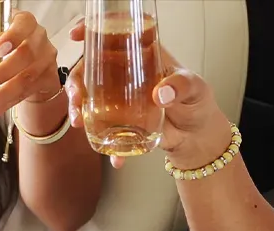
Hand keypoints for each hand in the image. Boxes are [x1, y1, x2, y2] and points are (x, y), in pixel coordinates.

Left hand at [0, 10, 61, 121]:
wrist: (35, 66)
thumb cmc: (7, 48)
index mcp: (24, 23)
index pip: (24, 24)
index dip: (14, 35)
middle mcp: (38, 39)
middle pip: (26, 55)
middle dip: (3, 72)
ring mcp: (45, 61)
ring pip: (27, 79)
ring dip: (4, 95)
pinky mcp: (46, 81)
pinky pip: (28, 94)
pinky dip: (8, 105)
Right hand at [65, 20, 233, 168]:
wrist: (197, 137)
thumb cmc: (197, 103)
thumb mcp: (195, 87)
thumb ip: (182, 85)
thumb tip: (161, 93)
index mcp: (143, 56)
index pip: (116, 36)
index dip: (95, 31)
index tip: (78, 35)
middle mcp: (126, 75)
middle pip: (92, 69)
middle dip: (76, 79)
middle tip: (77, 94)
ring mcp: (120, 100)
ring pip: (90, 98)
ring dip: (79, 108)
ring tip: (80, 121)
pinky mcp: (121, 124)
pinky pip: (105, 130)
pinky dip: (104, 144)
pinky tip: (112, 156)